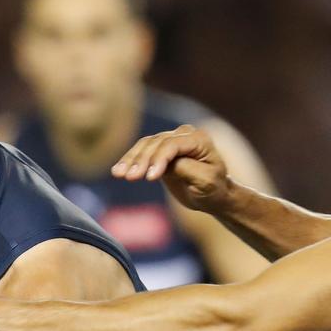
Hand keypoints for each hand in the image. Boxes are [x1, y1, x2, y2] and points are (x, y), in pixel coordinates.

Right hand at [111, 124, 233, 212]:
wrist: (212, 195)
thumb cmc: (212, 189)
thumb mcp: (205, 182)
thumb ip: (186, 169)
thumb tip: (166, 164)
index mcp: (199, 140)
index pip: (173, 145)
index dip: (159, 159)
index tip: (150, 178)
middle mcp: (184, 135)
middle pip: (156, 143)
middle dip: (141, 160)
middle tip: (130, 177)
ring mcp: (170, 141)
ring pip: (145, 146)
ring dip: (131, 160)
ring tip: (118, 174)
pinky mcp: (159, 151)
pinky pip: (141, 152)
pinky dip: (129, 161)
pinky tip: (117, 171)